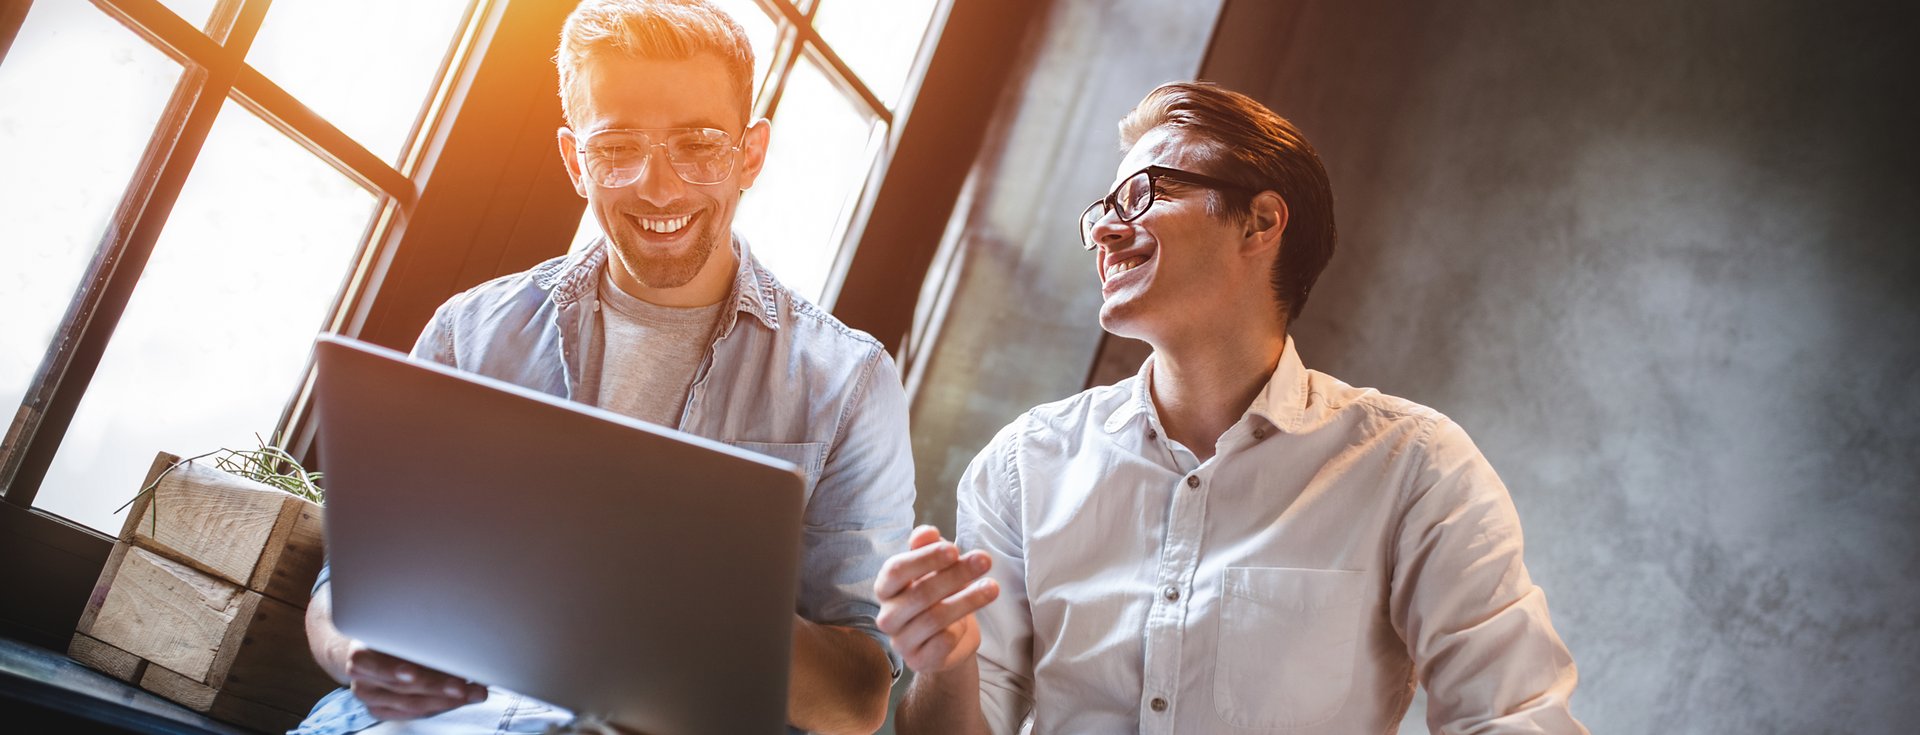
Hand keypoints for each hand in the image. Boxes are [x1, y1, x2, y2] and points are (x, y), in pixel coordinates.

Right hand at [343, 643, 487, 720]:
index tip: (412, 673)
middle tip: (463, 685)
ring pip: (412, 704)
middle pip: (400, 688)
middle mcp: (362, 680)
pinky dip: (442, 705)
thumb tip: (454, 629)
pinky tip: (463, 698)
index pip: (372, 666)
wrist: (368, 652)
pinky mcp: (384, 711)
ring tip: (475, 692)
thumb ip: (415, 632)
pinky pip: (416, 713)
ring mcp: (372, 699)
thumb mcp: (397, 626)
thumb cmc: (390, 633)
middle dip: (436, 687)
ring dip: (448, 699)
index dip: (392, 670)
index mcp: (359, 655)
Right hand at [875, 525, 999, 673]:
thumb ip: (928, 548)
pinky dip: (958, 631)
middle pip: (920, 593)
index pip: (897, 570)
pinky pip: (941, 643)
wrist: (949, 638)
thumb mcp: (935, 567)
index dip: (925, 558)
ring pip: (934, 618)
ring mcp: (901, 641)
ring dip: (968, 600)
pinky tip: (968, 623)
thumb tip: (927, 532)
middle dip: (955, 575)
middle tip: (985, 560)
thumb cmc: (938, 595)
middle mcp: (887, 615)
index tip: (955, 549)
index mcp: (886, 587)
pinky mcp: (918, 661)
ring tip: (993, 587)